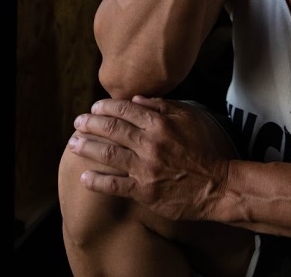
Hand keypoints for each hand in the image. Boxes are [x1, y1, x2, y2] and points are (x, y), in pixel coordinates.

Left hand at [67, 96, 233, 221]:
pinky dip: (97, 181)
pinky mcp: (145, 191)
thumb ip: (163, 106)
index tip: (94, 107)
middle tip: (77, 123)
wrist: (217, 186)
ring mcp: (145, 169)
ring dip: (88, 148)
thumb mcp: (189, 119)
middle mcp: (149, 144)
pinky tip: (84, 177)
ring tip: (73, 144)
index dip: (106, 107)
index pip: (125, 110)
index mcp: (160, 124)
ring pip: (109, 155)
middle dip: (90, 124)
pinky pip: (115, 185)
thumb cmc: (205, 150)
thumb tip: (137, 99)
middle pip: (112, 129)